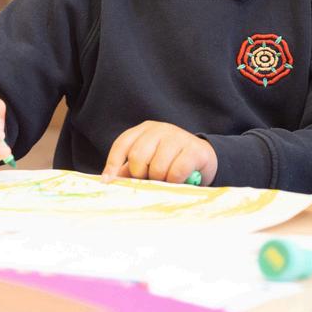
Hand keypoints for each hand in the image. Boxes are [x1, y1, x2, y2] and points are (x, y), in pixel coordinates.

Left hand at [101, 121, 217, 184]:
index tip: (108, 181)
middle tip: (149, 179)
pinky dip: (174, 181)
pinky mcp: (194, 149)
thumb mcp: (149, 161)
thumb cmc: (171, 161)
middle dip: (140, 174)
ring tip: (166, 179)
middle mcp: (160, 129)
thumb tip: (109, 181)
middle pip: (137, 156)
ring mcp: (178, 136)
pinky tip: (178, 180)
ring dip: (160, 180)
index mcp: (145, 130)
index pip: (122, 144)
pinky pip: (176, 172)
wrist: (203, 158)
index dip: (113, 164)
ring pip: (157, 167)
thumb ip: (130, 169)